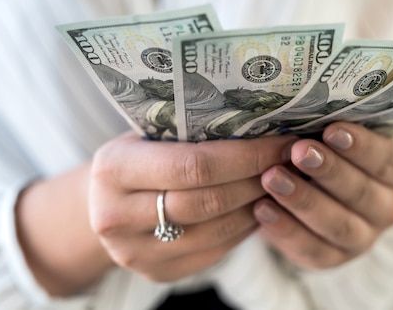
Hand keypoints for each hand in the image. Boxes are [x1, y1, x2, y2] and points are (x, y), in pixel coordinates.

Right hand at [89, 132, 295, 281]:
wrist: (101, 202)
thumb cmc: (137, 156)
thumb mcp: (148, 133)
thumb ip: (191, 131)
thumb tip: (263, 120)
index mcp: (114, 168)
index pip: (195, 165)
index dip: (247, 156)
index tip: (283, 143)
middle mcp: (116, 216)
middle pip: (210, 200)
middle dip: (259, 178)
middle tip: (291, 161)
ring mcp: (135, 252)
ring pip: (218, 229)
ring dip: (259, 203)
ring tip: (283, 181)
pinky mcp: (156, 272)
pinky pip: (216, 250)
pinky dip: (245, 226)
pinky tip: (261, 205)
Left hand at [253, 122, 392, 269]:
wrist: (303, 195)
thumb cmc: (318, 153)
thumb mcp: (326, 139)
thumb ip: (322, 129)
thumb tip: (299, 107)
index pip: (386, 160)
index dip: (361, 146)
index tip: (331, 129)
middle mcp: (384, 209)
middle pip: (360, 192)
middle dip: (328, 171)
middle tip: (298, 150)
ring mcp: (361, 239)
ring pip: (337, 224)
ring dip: (304, 200)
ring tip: (272, 178)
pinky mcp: (332, 258)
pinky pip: (312, 249)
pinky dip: (286, 230)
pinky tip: (262, 209)